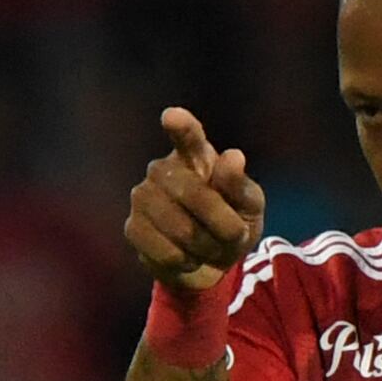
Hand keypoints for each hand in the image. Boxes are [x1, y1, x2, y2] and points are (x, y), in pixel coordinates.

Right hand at [123, 108, 263, 296]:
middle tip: (235, 235)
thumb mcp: (249, 206)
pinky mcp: (132, 227)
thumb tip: (233, 156)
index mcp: (195, 155)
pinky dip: (187, 262)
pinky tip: (188, 257)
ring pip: (181, 229)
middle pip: (193, 194)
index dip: (181, 128)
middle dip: (223, 224)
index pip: (188, 138)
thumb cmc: (233, 223)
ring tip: (210, 246)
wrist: (212, 263)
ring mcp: (142, 197)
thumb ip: (241, 185)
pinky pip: (166, 252)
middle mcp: (162, 169)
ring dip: (207, 247)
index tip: (172, 116)